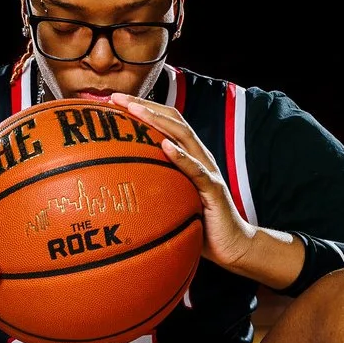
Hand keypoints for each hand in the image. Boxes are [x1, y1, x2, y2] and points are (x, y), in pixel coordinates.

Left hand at [111, 95, 258, 267]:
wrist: (231, 245)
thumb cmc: (198, 224)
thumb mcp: (170, 201)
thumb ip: (151, 188)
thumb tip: (114, 188)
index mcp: (188, 156)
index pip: (164, 122)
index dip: (141, 107)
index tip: (112, 101)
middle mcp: (199, 156)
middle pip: (172, 120)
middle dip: (144, 105)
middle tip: (116, 97)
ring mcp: (208, 170)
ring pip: (183, 136)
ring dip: (158, 121)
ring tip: (136, 110)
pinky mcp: (214, 189)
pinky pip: (196, 170)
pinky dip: (180, 156)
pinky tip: (165, 146)